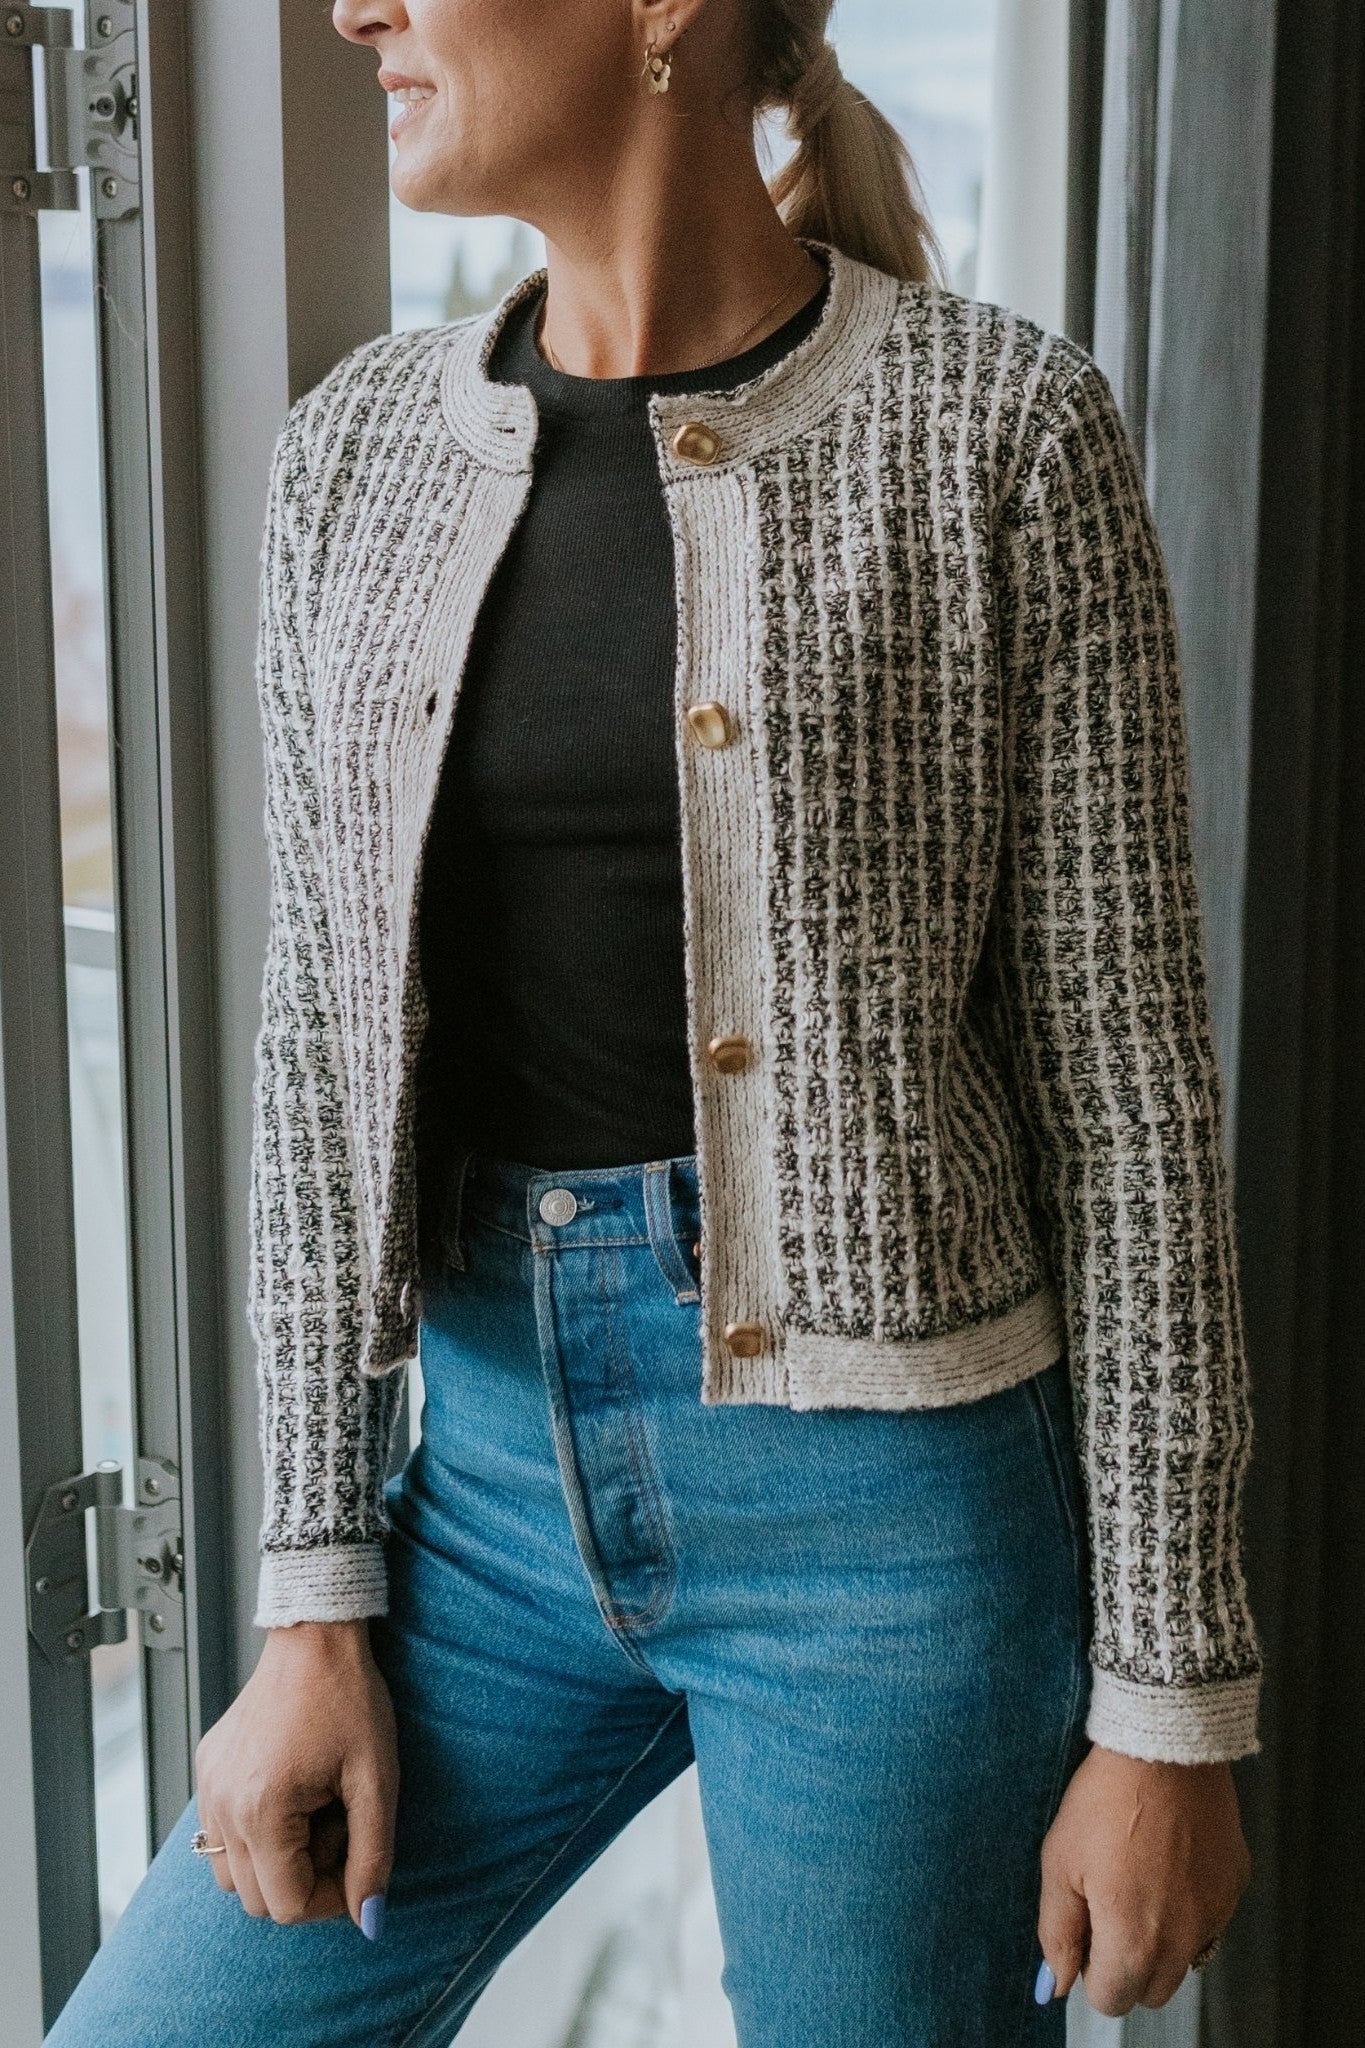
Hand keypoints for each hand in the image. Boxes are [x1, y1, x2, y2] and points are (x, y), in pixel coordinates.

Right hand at [193, 1618, 398, 1932]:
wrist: (315, 1636)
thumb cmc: (350, 1698)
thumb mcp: (377, 1780)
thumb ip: (373, 1857)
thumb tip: (369, 1922)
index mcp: (261, 1811)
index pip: (288, 1906)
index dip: (333, 1896)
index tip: (358, 1854)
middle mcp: (222, 1806)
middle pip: (257, 1899)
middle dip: (305, 1877)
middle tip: (339, 1822)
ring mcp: (207, 1788)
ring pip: (233, 1874)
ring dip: (276, 1860)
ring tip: (315, 1808)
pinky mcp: (206, 1771)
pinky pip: (221, 1834)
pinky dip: (256, 1832)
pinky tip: (292, 1791)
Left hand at [1036, 1744, 1251, 2015]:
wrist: (1163, 1745)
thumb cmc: (1105, 1799)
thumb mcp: (1060, 1865)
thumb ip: (1057, 1934)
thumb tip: (1053, 1985)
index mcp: (1135, 1941)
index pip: (1111, 1999)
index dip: (1089, 1968)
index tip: (1085, 1929)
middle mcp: (1184, 1939)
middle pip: (1151, 1989)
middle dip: (1126, 1963)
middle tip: (1108, 1905)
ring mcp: (1216, 1914)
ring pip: (1184, 1959)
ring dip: (1160, 1940)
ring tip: (1138, 1878)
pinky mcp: (1235, 1885)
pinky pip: (1210, 1920)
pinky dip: (1188, 1908)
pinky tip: (1168, 1862)